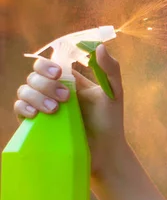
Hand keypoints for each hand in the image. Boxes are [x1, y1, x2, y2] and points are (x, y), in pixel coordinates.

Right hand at [13, 44, 127, 177]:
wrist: (104, 152)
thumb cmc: (111, 121)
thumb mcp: (114, 93)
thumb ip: (110, 69)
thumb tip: (99, 47)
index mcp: (72, 82)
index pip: (51, 64)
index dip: (48, 64)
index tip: (58, 73)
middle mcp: (54, 92)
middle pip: (36, 75)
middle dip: (46, 82)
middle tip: (66, 96)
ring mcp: (44, 107)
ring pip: (25, 90)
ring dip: (37, 95)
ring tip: (56, 109)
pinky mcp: (37, 124)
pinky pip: (19, 109)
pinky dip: (24, 107)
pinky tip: (36, 114)